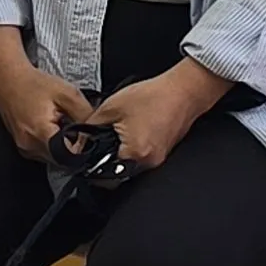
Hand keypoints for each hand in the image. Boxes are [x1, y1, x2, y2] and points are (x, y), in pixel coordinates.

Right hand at [0, 28, 91, 160]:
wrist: (7, 80)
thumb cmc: (32, 84)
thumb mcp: (67, 94)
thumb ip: (86, 114)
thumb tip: (97, 130)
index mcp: (41, 133)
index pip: (71, 154)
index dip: (83, 146)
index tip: (86, 134)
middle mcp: (30, 145)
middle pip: (62, 159)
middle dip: (73, 145)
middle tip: (73, 125)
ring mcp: (24, 148)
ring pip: (53, 157)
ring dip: (62, 145)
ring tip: (60, 124)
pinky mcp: (22, 146)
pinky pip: (43, 152)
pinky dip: (51, 143)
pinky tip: (51, 127)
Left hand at [93, 58, 232, 171]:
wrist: (185, 89)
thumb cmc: (155, 95)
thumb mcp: (112, 107)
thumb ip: (91, 127)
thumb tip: (81, 140)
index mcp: (135, 154)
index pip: (104, 176)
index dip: (91, 167)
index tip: (85, 158)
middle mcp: (149, 162)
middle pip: (117, 172)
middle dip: (105, 159)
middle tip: (100, 143)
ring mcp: (158, 159)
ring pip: (129, 165)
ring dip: (120, 154)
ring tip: (118, 134)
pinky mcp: (164, 152)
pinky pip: (142, 157)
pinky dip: (133, 148)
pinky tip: (132, 132)